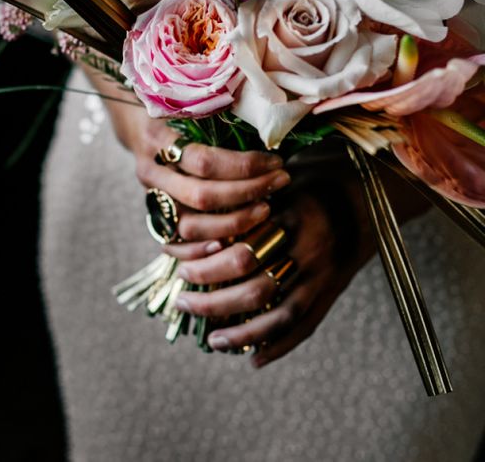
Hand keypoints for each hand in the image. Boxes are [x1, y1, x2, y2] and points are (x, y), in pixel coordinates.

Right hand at [129, 114, 291, 239]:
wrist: (138, 125)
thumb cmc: (173, 111)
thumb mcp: (189, 103)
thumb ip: (218, 114)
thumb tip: (269, 126)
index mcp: (157, 139)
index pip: (204, 161)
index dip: (244, 166)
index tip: (275, 161)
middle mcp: (151, 172)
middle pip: (201, 196)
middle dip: (247, 193)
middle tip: (280, 182)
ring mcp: (150, 198)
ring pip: (190, 226)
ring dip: (234, 223)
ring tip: (265, 209)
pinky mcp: (153, 218)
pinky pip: (174, 246)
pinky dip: (202, 251)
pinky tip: (230, 243)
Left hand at [162, 186, 374, 366]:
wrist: (365, 194)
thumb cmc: (306, 185)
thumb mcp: (273, 185)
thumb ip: (241, 206)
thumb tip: (188, 228)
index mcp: (289, 214)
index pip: (241, 246)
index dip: (207, 262)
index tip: (179, 266)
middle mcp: (308, 246)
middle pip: (255, 285)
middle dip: (215, 300)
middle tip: (183, 301)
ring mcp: (323, 273)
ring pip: (279, 312)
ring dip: (242, 332)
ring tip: (213, 340)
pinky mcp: (333, 290)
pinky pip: (307, 325)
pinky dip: (279, 346)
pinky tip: (253, 359)